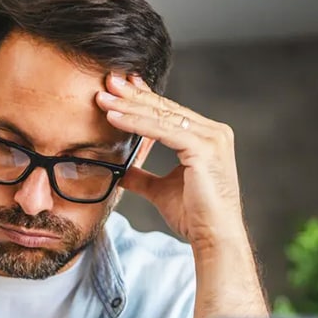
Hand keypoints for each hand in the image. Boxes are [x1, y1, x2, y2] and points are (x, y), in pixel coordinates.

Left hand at [96, 74, 245, 249]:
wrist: (214, 237)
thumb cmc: (195, 216)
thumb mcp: (161, 190)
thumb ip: (143, 177)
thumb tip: (121, 171)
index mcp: (207, 137)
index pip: (169, 112)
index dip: (142, 99)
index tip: (118, 89)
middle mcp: (213, 132)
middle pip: (165, 108)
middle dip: (133, 95)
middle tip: (107, 81)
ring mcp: (211, 138)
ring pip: (162, 116)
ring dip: (129, 106)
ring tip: (103, 97)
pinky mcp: (204, 148)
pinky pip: (162, 131)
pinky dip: (136, 123)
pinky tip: (114, 117)